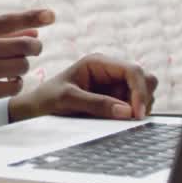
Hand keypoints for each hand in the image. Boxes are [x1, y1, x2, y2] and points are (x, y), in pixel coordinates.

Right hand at [0, 10, 53, 116]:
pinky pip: (12, 86)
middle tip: (34, 49)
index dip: (31, 17)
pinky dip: (17, 83)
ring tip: (16, 66)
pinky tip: (10, 81)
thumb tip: (34, 33)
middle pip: (21, 47)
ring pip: (20, 67)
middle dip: (34, 48)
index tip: (51, 15)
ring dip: (25, 67)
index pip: (5, 21)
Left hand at [9, 54, 158, 121]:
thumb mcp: (67, 100)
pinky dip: (133, 113)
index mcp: (98, 62)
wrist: (36, 109)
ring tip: (115, 118)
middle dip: (142, 98)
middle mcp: (110, 71)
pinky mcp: (116, 99)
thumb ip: (96, 104)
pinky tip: (115, 119)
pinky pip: (136, 105)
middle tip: (130, 118)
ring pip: (145, 93)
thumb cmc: (47, 99)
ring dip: (138, 107)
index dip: (140, 91)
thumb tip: (127, 112)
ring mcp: (115, 85)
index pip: (133, 71)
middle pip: (145, 79)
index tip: (136, 113)